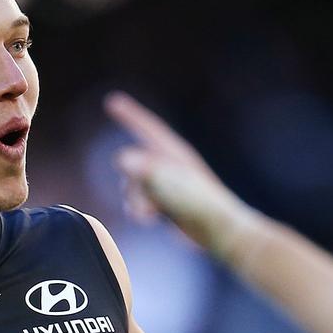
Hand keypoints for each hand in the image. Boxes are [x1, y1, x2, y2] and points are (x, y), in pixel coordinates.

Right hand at [104, 91, 255, 255]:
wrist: (220, 231)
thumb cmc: (200, 205)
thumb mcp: (171, 184)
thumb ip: (146, 170)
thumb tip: (121, 158)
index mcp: (174, 153)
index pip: (147, 128)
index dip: (128, 114)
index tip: (111, 100)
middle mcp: (168, 166)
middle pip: (133, 165)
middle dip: (131, 185)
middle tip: (143, 204)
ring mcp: (166, 185)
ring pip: (132, 187)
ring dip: (134, 201)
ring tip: (149, 214)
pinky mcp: (165, 204)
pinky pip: (139, 203)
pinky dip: (139, 211)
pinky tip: (150, 220)